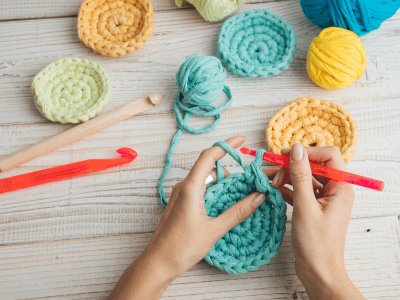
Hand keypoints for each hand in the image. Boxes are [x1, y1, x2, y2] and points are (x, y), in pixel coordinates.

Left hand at [145, 135, 268, 276]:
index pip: (209, 156)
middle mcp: (184, 187)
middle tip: (251, 175)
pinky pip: (201, 189)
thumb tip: (259, 196)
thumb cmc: (181, 247)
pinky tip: (227, 201)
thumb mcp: (215, 229)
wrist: (157, 262)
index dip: (226, 145)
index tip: (242, 139)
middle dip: (231, 168)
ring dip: (224, 182)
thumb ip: (238, 211)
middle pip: (210, 167)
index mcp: (190, 187)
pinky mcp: (181, 203)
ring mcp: (181, 195)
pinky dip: (216, 191)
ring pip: (206, 179)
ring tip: (244, 190)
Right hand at [270, 143, 363, 299]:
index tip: (285, 155)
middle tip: (272, 172)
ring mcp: (323, 199)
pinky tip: (273, 190)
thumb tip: (296, 148)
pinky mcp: (313, 207)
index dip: (306, 152)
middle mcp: (334, 191)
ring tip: (268, 181)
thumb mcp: (305, 206)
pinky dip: (286, 188)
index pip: (328, 156)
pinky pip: (300, 190)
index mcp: (341, 188)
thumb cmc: (316, 244)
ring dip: (286, 177)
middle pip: (313, 166)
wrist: (318, 272)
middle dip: (291, 166)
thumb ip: (300, 175)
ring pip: (304, 178)